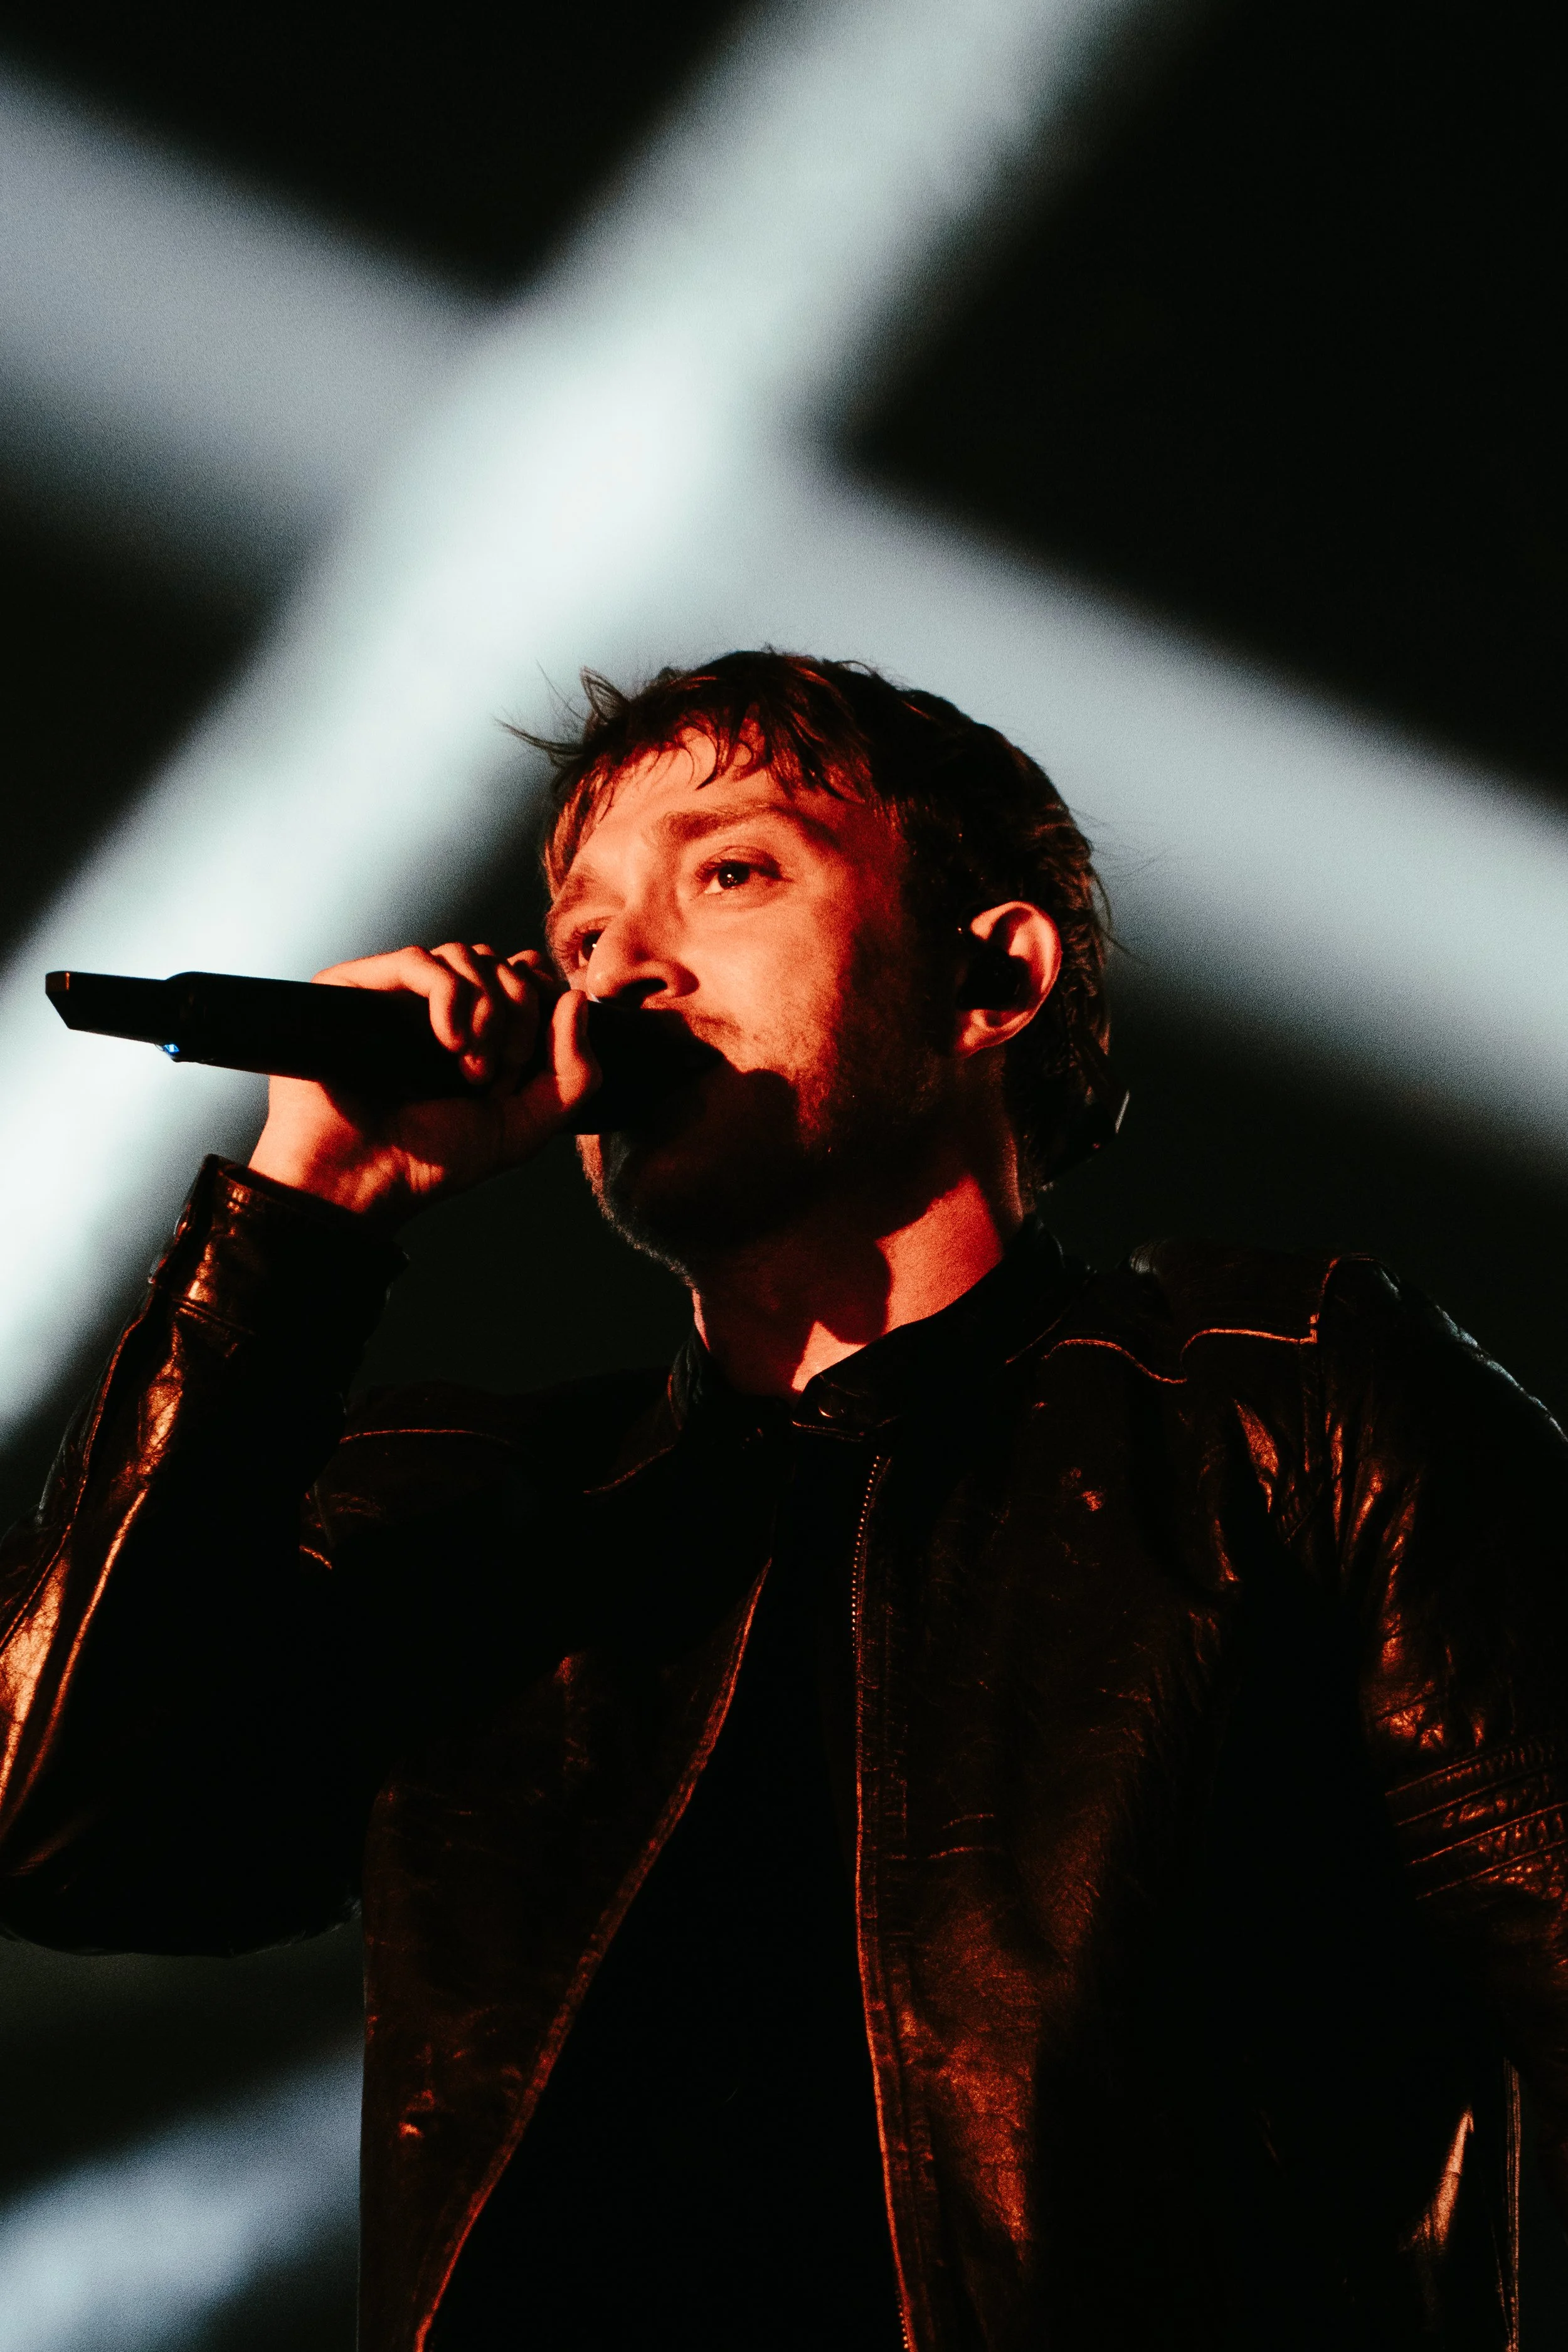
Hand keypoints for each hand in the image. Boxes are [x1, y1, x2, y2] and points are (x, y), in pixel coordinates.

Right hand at [247, 944, 598, 1224]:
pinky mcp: (356, 987)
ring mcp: (396, 994)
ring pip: (466, 955)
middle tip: (496, 1076)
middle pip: (502, 964)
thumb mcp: (525, 1127)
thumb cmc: (434, 1160)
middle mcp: (437, 1006)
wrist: (359, 1181)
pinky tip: (448, 1042)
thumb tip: (576, 998)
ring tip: (470, 1071)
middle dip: (518, 1017)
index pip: (526, 976)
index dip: (543, 1006)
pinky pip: (419, 961)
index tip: (525, 1064)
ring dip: (487, 1011)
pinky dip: (449, 996)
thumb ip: (574, 1074)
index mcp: (477, 1029)